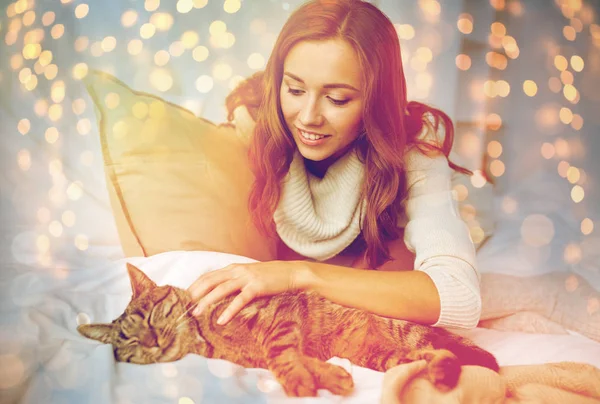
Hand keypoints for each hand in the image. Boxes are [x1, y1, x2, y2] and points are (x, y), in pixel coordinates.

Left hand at [187, 260, 306, 324]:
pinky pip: (240, 300)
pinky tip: (222, 320)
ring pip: (221, 289)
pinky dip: (229, 310)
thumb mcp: (250, 276)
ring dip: (207, 301)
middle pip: (210, 281)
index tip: (184, 297)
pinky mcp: (257, 287)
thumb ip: (236, 281)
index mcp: (234, 268)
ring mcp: (246, 278)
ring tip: (197, 314)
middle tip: (185, 307)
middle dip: (196, 293)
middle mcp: (237, 270)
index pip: (208, 275)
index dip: (195, 286)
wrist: (292, 273)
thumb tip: (221, 293)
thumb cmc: (272, 277)